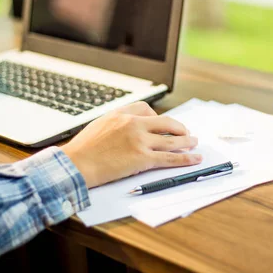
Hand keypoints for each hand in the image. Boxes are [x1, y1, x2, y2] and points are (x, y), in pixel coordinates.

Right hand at [61, 102, 200, 187]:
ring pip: (172, 139)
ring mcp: (139, 141)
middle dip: (179, 127)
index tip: (160, 124)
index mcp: (121, 114)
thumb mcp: (98, 126)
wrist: (76, 164)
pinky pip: (170, 157)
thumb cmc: (83, 149)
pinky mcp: (143, 158)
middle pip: (165, 122)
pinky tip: (194, 158)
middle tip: (185, 132)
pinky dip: (185, 158)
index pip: (146, 109)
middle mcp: (133, 124)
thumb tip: (125, 130)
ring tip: (195, 142)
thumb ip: (114, 124)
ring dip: (187, 141)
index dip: (156, 117)